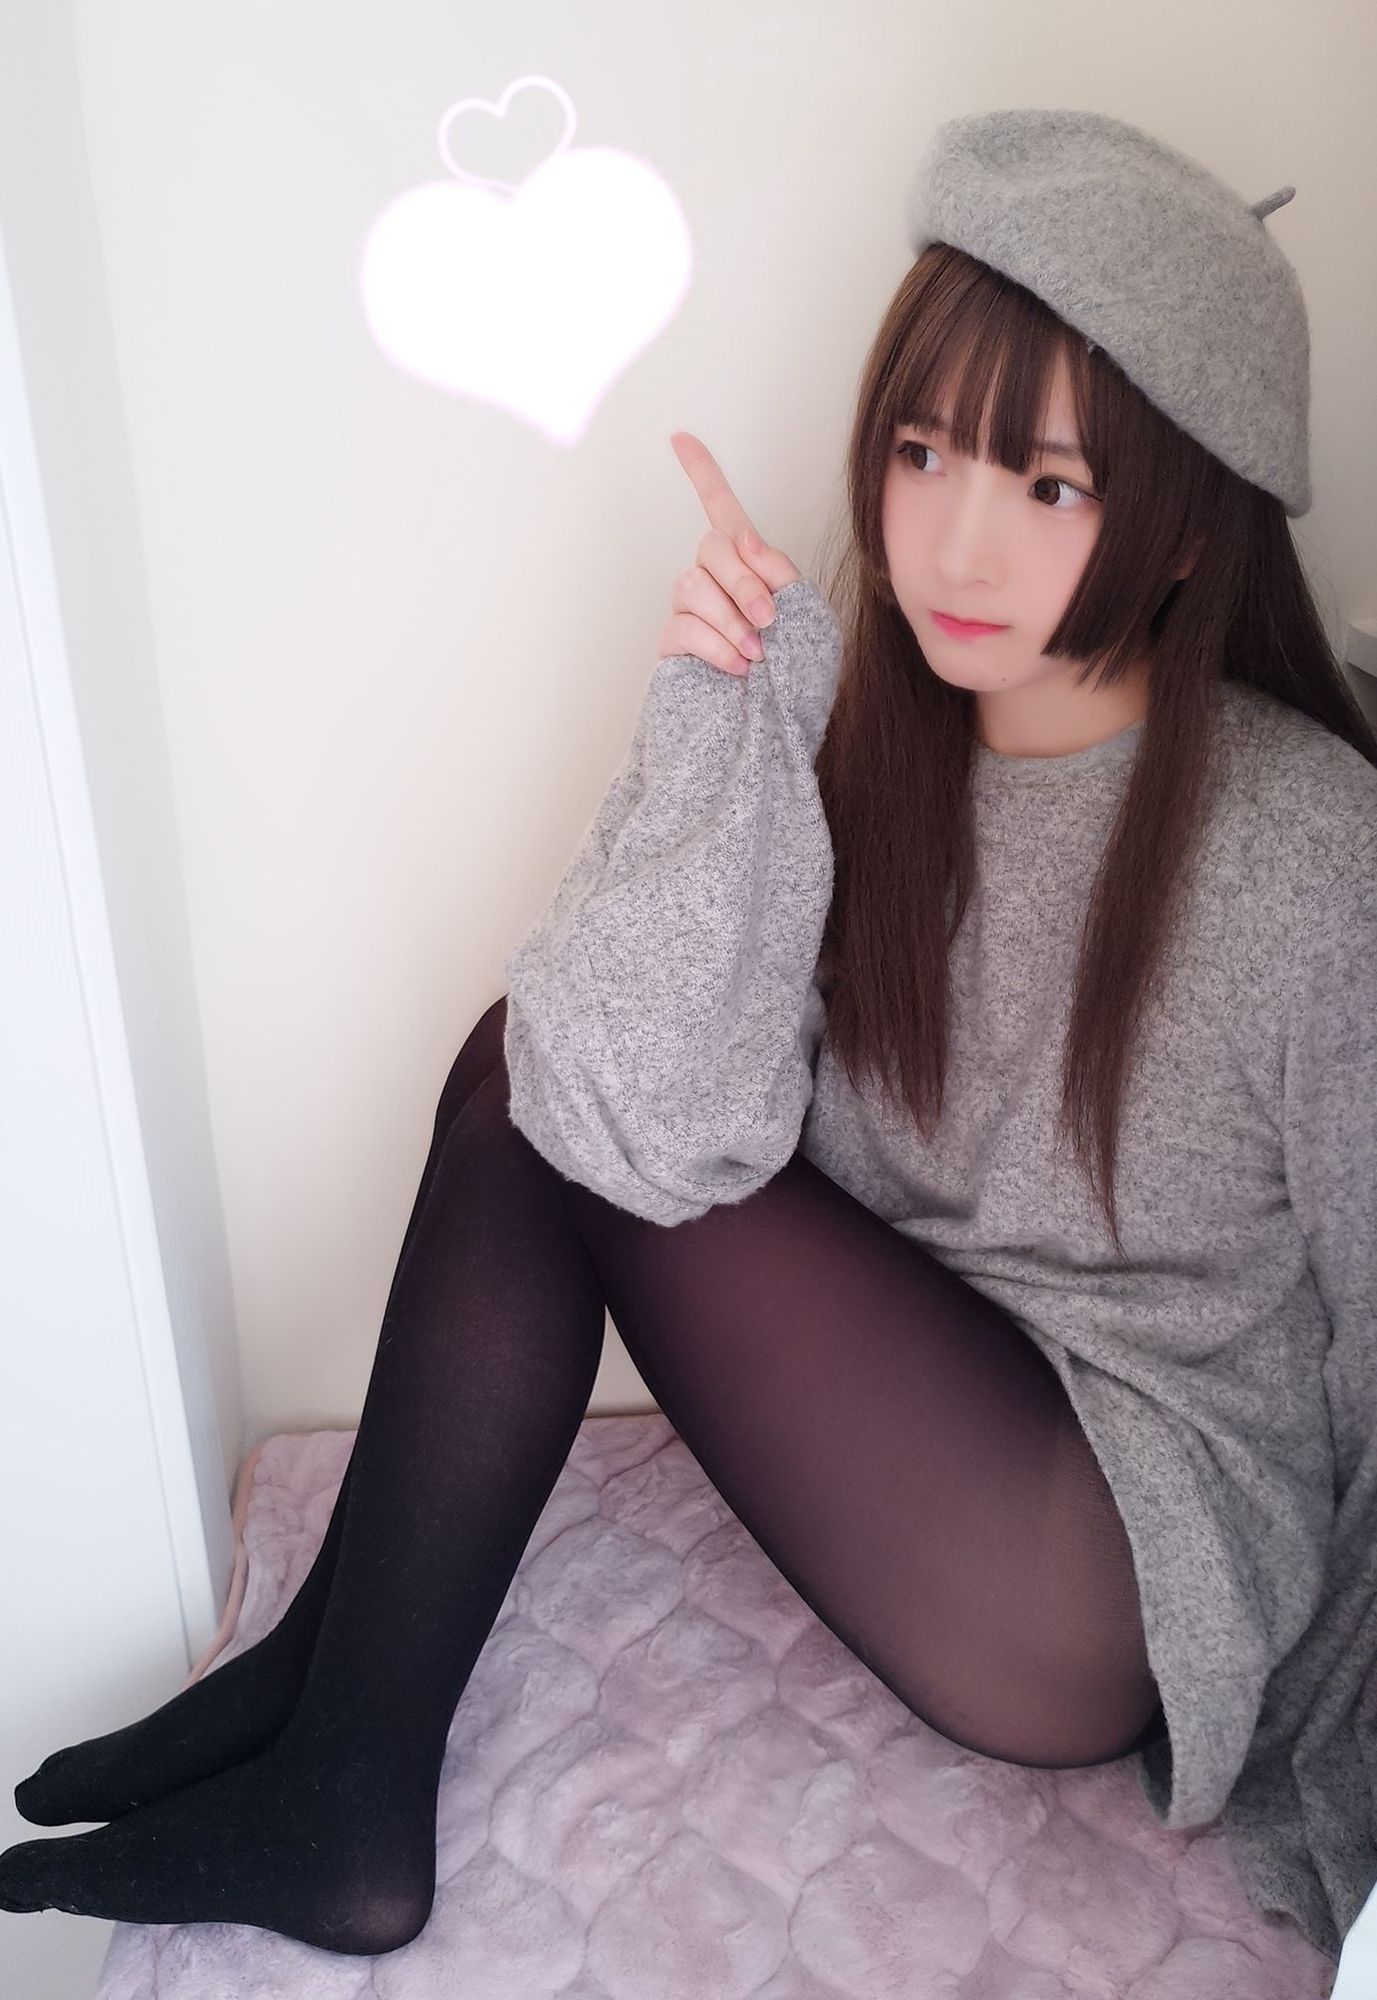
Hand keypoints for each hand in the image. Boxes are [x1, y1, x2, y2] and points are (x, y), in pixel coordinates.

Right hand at [657, 433, 803, 675]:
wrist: (780, 729)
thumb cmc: (797, 674)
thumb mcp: (807, 615)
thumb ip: (780, 573)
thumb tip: (747, 542)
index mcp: (748, 566)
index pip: (720, 509)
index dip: (702, 474)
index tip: (680, 438)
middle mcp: (712, 580)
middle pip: (711, 548)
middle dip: (744, 581)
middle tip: (768, 619)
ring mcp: (690, 612)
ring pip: (693, 585)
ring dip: (731, 619)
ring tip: (757, 653)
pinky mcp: (673, 646)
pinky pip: (683, 628)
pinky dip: (716, 646)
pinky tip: (739, 668)